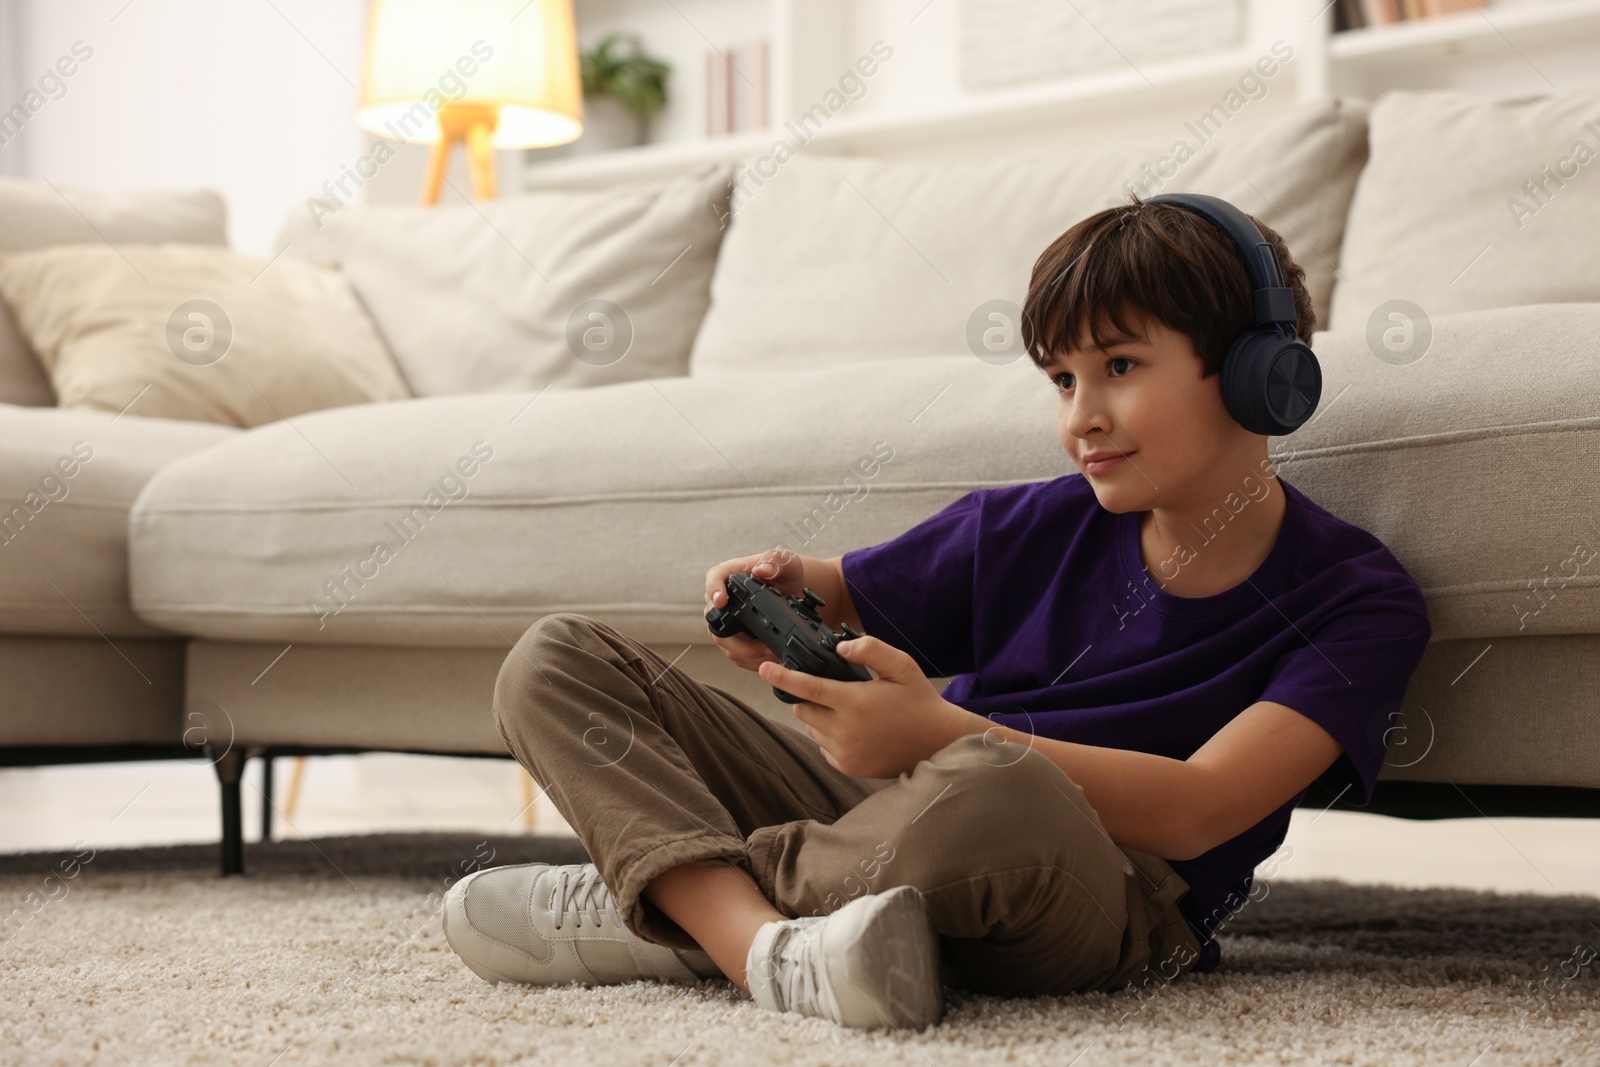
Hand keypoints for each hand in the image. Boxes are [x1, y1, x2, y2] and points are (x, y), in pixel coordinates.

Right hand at [704, 549, 806, 671]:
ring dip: (747, 655)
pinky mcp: (733, 636)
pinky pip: (735, 654)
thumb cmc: (785, 571)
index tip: (721, 601)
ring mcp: (726, 619)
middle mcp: (723, 597)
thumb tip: (762, 570)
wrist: (791, 589)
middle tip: (764, 647)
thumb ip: (776, 562)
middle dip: (739, 640)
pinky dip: (751, 661)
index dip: (714, 590)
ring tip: (772, 654)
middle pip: (715, 621)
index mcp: (730, 573)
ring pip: (724, 643)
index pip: (714, 578)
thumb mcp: (786, 561)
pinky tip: (769, 659)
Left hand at [759, 634, 980, 778]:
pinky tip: (854, 730)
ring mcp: (845, 752)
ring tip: (851, 711)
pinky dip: (829, 736)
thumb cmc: (918, 700)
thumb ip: (871, 650)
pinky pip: (822, 746)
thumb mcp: (902, 666)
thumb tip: (839, 647)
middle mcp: (845, 730)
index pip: (808, 687)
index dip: (782, 676)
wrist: (937, 743)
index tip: (763, 668)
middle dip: (808, 696)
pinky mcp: (847, 767)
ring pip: (811, 728)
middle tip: (835, 690)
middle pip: (802, 708)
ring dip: (819, 717)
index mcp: (855, 701)